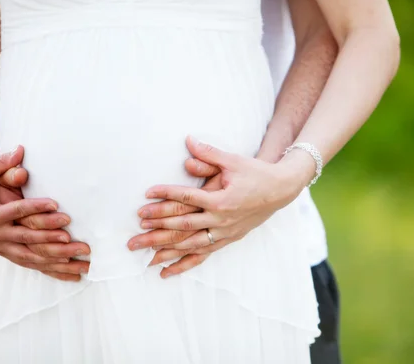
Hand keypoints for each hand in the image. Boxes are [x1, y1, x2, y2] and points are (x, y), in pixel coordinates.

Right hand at [0, 164, 90, 281]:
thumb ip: (2, 164)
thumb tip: (20, 150)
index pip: (17, 212)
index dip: (37, 209)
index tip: (59, 206)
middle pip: (29, 239)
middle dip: (54, 240)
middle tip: (78, 241)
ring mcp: (1, 247)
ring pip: (33, 258)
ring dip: (59, 261)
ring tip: (83, 262)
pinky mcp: (6, 253)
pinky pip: (32, 265)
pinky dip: (52, 270)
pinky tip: (73, 275)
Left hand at [129, 136, 314, 277]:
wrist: (280, 190)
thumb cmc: (255, 173)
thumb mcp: (233, 160)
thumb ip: (209, 154)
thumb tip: (188, 141)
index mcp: (221, 199)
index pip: (187, 199)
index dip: (165, 196)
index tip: (146, 196)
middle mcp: (221, 220)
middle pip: (183, 227)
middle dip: (156, 230)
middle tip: (134, 233)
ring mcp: (224, 233)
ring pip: (189, 245)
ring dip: (165, 251)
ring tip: (142, 255)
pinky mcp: (227, 240)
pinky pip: (202, 255)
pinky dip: (183, 264)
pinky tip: (164, 272)